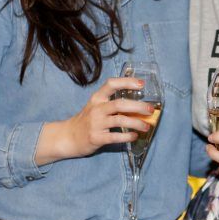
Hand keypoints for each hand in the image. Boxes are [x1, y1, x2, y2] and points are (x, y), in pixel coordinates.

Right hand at [35, 76, 153, 164]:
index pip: (111, 84)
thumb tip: (138, 106)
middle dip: (138, 106)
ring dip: (136, 123)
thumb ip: (112, 104)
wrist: (68, 137)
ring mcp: (96, 124)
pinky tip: (135, 136)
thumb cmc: (87, 121)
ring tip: (147, 126)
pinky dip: (127, 136)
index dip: (127, 82)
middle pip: (119, 104)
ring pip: (120, 120)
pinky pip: (115, 137)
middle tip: (150, 110)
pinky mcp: (97, 138)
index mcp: (97, 98)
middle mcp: (96, 109)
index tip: (141, 84)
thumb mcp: (95, 107)